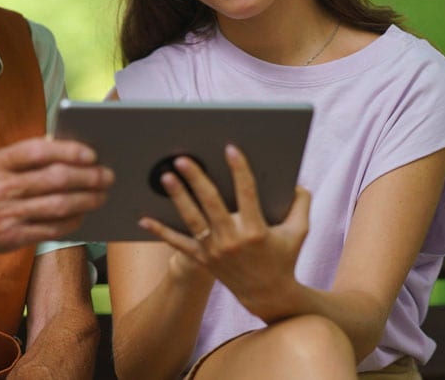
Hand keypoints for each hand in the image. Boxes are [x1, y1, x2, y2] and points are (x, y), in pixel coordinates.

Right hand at [0, 137, 112, 253]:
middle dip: (87, 177)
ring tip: (101, 194)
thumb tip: (63, 145)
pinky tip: (83, 214)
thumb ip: (24, 155)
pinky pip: (51, 229)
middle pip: (54, 179)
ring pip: (58, 205)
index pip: (38, 152)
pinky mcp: (12, 238)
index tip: (91, 153)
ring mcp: (5, 215)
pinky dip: (72, 221)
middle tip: (107, 175)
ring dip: (86, 200)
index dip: (68, 151)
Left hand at [138, 145, 310, 320]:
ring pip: (192, 219)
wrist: (268, 295)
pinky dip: (160, 231)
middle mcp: (233, 240)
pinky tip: (143, 218)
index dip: (239, 169)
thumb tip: (296, 180)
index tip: (230, 148)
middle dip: (197, 179)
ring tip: (166, 176)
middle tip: (184, 158)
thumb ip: (301, 203)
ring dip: (178, 197)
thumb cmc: (284, 257)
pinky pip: (178, 243)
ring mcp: (215, 251)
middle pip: (211, 203)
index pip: (247, 193)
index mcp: (256, 230)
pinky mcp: (203, 260)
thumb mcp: (300, 231)